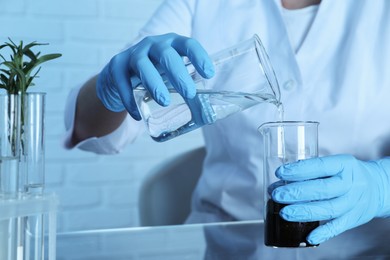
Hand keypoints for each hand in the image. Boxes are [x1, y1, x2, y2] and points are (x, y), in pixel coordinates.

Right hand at [96, 33, 214, 119]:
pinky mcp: (116, 65)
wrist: (120, 75)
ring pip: (142, 64)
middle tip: (189, 93)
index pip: (187, 44)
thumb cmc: (154, 73)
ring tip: (165, 101)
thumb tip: (205, 105)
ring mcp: (133, 53)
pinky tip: (137, 115)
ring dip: (154, 83)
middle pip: (165, 53)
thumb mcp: (170, 72)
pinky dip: (129, 98)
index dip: (199, 57)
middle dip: (178, 73)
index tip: (209, 74)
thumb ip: (185, 81)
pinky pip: (121, 81)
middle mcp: (152, 44)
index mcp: (171, 44)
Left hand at [272, 154, 389, 244]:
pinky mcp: (354, 218)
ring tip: (284, 213)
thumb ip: (309, 172)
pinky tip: (308, 236)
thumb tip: (279, 183)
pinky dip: (323, 233)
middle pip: (323, 189)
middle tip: (277, 195)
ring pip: (328, 209)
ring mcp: (354, 202)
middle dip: (297, 193)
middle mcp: (350, 183)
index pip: (320, 166)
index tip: (280, 173)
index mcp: (344, 165)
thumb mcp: (334, 165)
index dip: (299, 170)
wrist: (378, 187)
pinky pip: (338, 227)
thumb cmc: (347, 174)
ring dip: (304, 212)